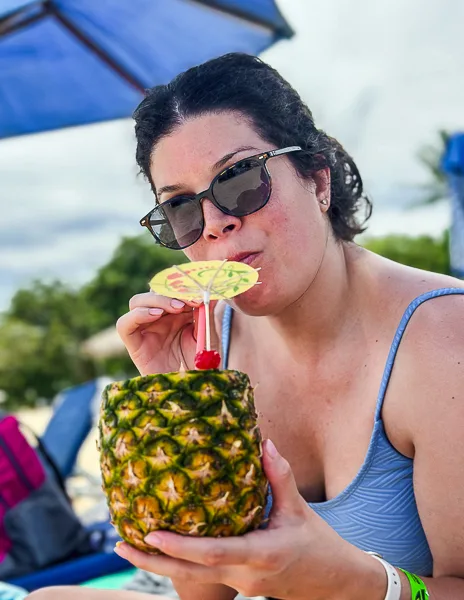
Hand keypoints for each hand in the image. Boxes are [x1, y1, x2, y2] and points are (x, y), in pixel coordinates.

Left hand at [114, 440, 382, 599]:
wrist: (333, 584)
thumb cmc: (316, 544)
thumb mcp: (299, 509)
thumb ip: (280, 476)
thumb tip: (263, 442)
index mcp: (262, 554)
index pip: (215, 553)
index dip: (182, 547)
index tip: (152, 536)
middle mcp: (245, 575)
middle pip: (190, 575)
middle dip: (152, 563)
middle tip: (120, 545)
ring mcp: (240, 585)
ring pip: (192, 579)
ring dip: (158, 565)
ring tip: (126, 546)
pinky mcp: (237, 585)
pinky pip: (201, 576)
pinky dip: (178, 564)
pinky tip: (159, 549)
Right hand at [116, 292, 216, 374]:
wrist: (190, 388)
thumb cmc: (199, 363)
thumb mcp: (206, 335)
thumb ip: (206, 313)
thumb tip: (211, 292)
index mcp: (175, 312)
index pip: (171, 289)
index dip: (183, 288)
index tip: (200, 293)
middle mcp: (158, 318)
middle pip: (154, 292)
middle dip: (171, 292)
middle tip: (189, 300)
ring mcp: (144, 329)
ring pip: (137, 301)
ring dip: (156, 299)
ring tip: (176, 307)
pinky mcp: (133, 343)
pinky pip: (124, 324)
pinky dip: (138, 315)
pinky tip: (156, 315)